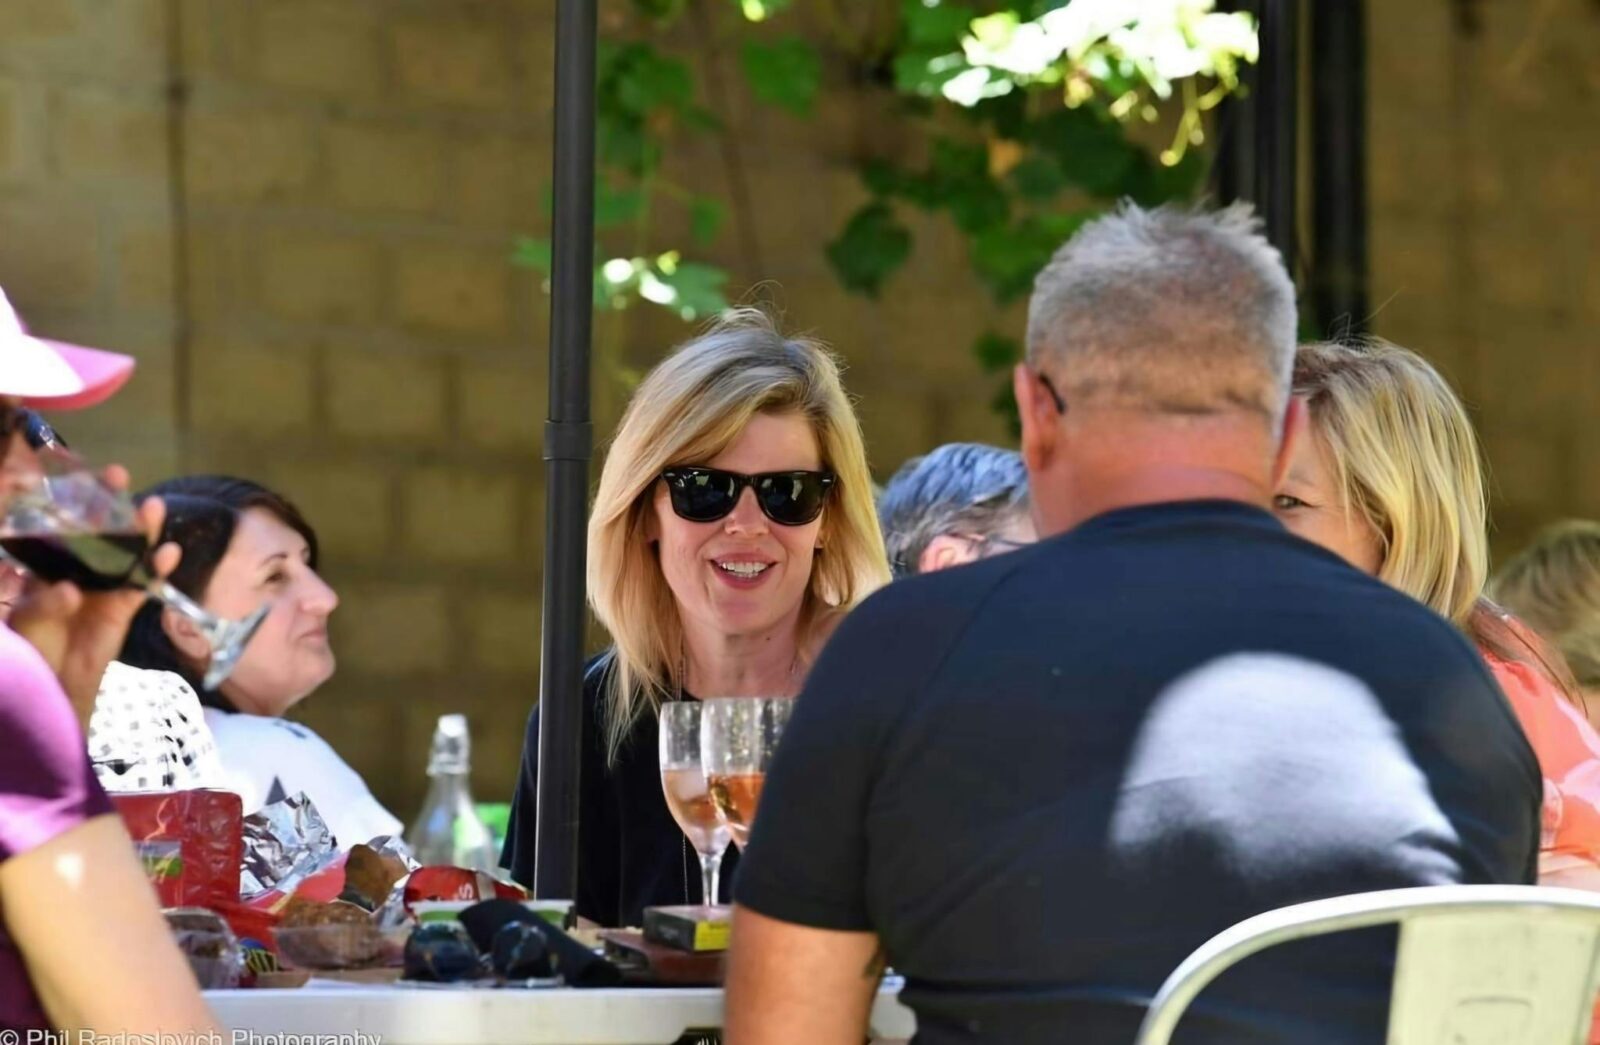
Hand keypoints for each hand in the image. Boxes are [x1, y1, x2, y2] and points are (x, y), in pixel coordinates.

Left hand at [8, 466, 179, 726]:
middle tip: (117, 476)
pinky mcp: (121, 610)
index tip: (69, 477)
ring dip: (138, 531)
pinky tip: (169, 553)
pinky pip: (141, 585)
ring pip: (122, 554)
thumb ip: (43, 607)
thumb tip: (72, 590)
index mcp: (40, 570)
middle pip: (93, 533)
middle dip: (106, 505)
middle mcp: (72, 573)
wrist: (51, 699)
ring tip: (152, 506)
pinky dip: (155, 569)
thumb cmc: (29, 659)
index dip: (64, 503)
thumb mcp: (27, 630)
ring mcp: (99, 590)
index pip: (53, 530)